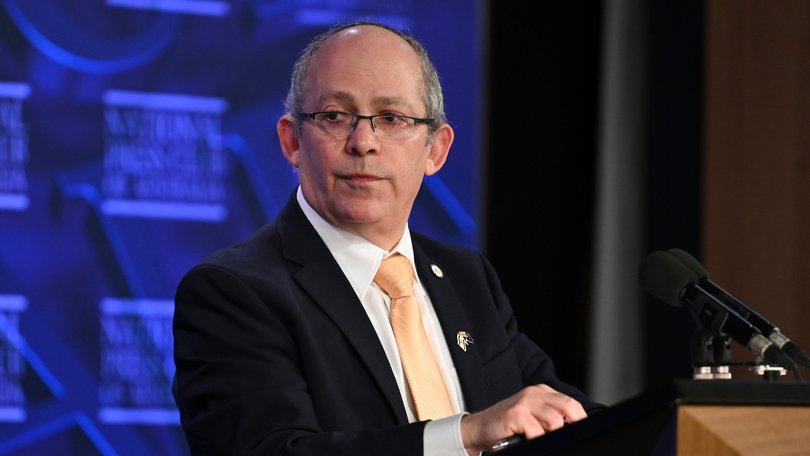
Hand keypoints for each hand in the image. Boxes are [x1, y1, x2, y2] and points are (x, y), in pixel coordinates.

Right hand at [460, 384, 586, 454]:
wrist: (478, 428)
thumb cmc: (507, 426)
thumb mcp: (532, 417)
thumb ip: (550, 418)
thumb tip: (572, 429)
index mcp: (541, 392)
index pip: (570, 403)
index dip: (579, 420)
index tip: (580, 432)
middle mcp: (534, 393)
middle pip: (568, 407)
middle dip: (573, 425)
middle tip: (567, 438)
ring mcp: (524, 402)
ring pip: (555, 422)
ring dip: (549, 435)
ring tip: (537, 437)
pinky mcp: (515, 414)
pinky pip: (537, 432)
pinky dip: (536, 440)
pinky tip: (526, 439)